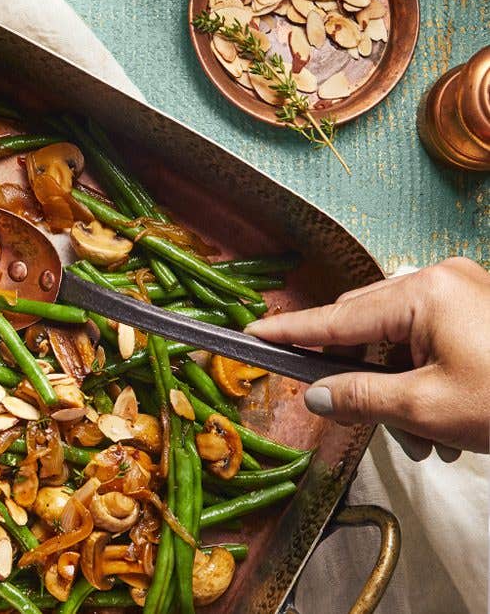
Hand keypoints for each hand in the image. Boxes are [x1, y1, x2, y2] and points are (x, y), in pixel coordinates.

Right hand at [244, 257, 489, 456]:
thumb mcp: (426, 408)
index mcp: (422, 293)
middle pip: (365, 325)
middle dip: (360, 380)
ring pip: (398, 339)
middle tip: (357, 419)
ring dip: (397, 389)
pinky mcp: (481, 307)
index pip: (336, 317)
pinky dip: (423, 378)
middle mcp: (439, 278)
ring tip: (422, 439)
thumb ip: (358, 397)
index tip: (251, 334)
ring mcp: (464, 289)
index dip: (291, 332)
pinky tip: (441, 422)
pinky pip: (428, 338)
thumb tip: (313, 394)